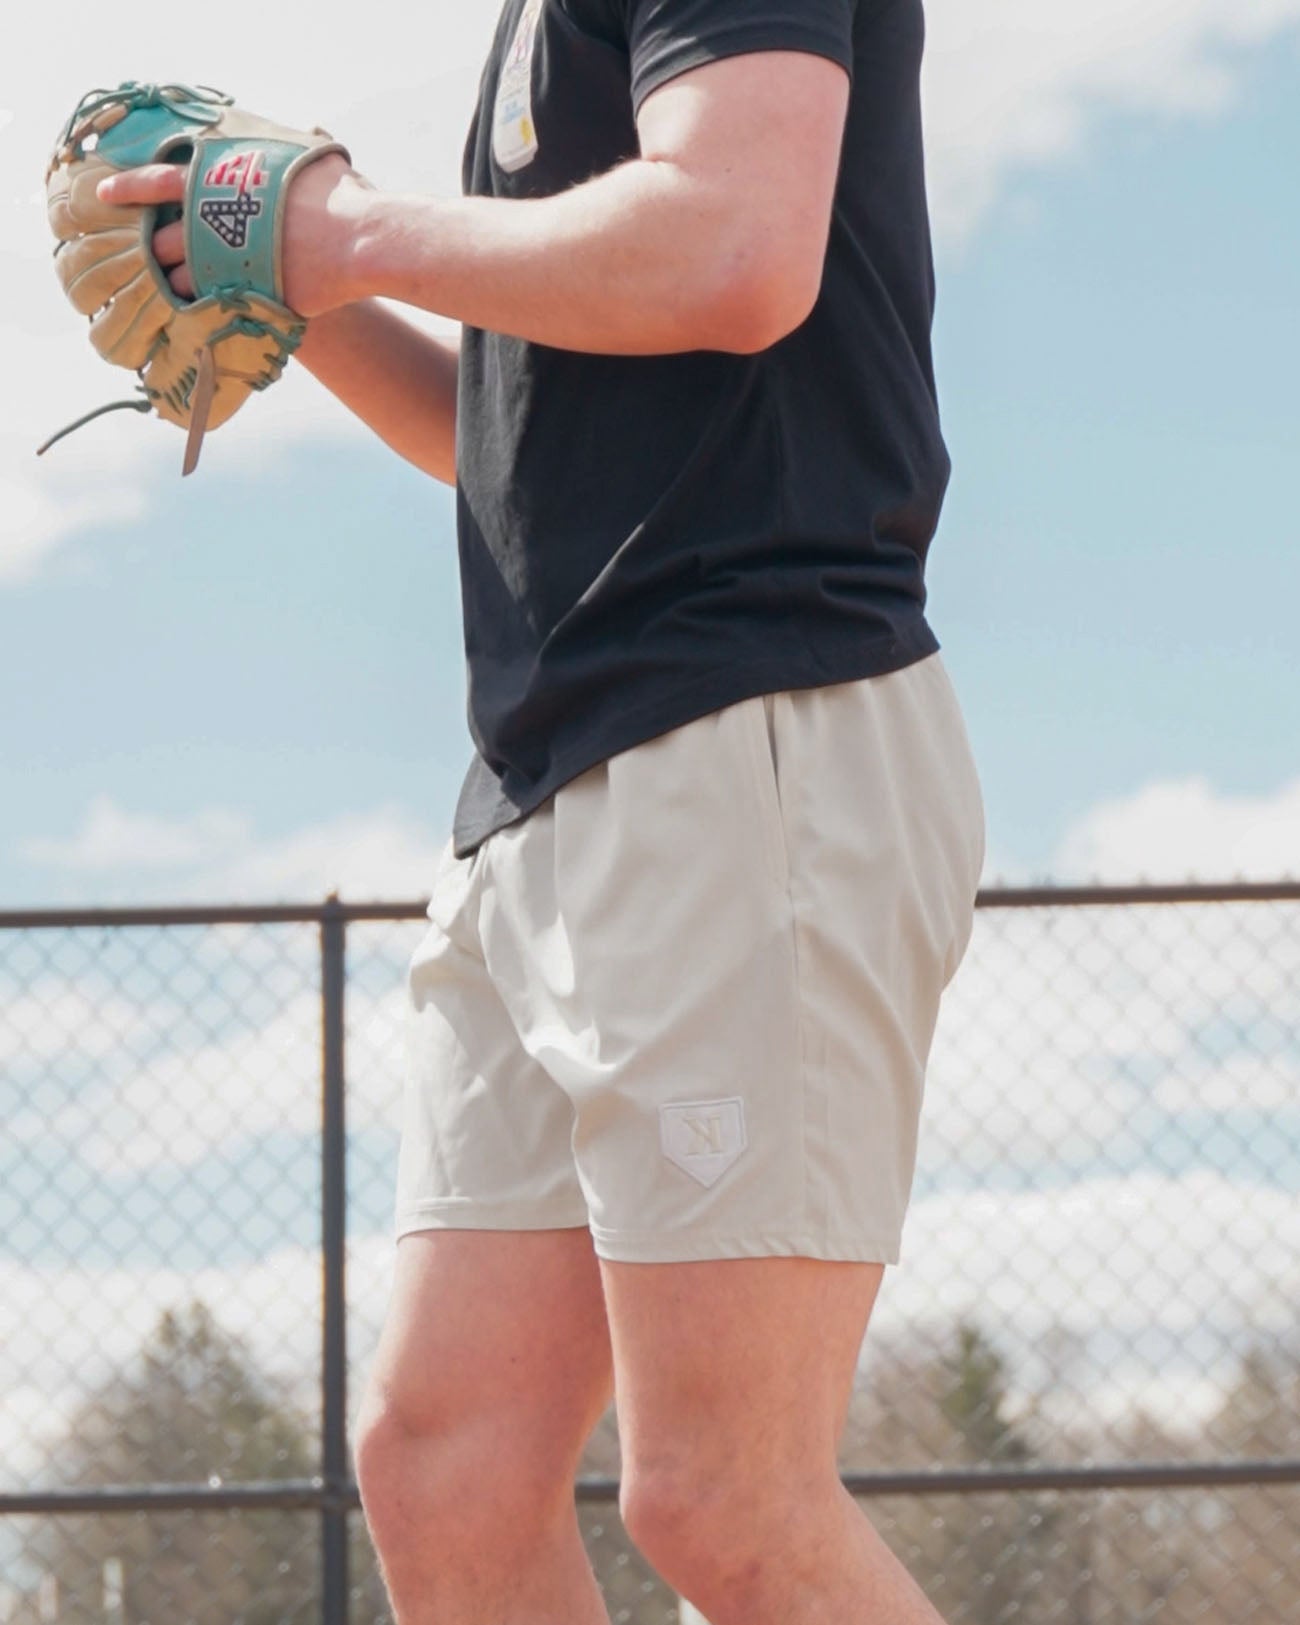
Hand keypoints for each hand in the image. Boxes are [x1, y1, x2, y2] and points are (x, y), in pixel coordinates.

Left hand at [96, 153, 370, 316]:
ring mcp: (225, 261)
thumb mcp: (315, 159)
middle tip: (150, 258)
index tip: (103, 195)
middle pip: (166, 239)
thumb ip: (299, 150)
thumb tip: (310, 130)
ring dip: (175, 285)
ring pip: (181, 277)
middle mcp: (213, 220)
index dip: (131, 188)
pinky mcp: (243, 296)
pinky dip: (201, 310)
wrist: (362, 241)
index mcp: (220, 181)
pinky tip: (200, 314)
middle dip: (156, 250)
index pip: (160, 180)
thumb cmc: (343, 196)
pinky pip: (209, 306)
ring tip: (175, 292)